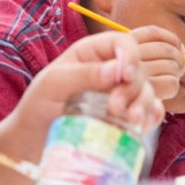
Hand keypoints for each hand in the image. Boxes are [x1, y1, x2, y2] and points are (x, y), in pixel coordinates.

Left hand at [0, 32, 164, 162]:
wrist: (33, 142)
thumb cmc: (37, 107)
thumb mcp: (52, 84)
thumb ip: (83, 74)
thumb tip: (116, 70)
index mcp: (91, 54)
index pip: (122, 42)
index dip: (130, 55)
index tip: (126, 76)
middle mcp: (109, 70)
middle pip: (139, 69)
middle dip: (133, 88)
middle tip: (115, 108)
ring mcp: (119, 94)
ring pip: (148, 90)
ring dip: (144, 103)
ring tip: (132, 120)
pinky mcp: (126, 116)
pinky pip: (150, 111)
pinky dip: (151, 117)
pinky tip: (141, 126)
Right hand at [130, 25, 184, 100]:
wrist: (112, 109)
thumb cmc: (127, 83)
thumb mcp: (133, 59)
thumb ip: (156, 49)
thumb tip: (183, 48)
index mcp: (123, 47)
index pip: (153, 32)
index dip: (170, 38)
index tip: (178, 47)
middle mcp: (128, 58)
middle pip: (166, 49)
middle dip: (178, 58)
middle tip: (177, 67)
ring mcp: (137, 76)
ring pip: (172, 66)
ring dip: (177, 72)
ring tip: (170, 77)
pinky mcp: (145, 93)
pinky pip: (172, 83)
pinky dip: (173, 86)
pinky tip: (166, 88)